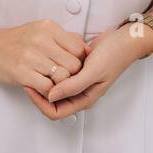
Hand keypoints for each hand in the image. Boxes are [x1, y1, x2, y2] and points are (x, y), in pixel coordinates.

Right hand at [0, 20, 89, 97]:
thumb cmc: (17, 41)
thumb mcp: (41, 30)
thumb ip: (63, 39)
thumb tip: (86, 50)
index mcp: (48, 28)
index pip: (78, 48)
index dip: (79, 61)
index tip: (72, 66)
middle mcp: (41, 40)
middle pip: (73, 65)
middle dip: (72, 75)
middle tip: (64, 78)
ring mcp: (30, 56)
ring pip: (62, 77)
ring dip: (60, 85)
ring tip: (53, 83)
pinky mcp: (21, 72)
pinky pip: (47, 87)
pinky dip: (49, 92)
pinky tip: (43, 88)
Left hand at [23, 23, 152, 120]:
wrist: (124, 39)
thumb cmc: (114, 56)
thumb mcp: (93, 71)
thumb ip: (72, 86)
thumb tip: (50, 96)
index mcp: (84, 99)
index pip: (55, 112)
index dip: (40, 103)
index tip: (30, 87)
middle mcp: (79, 93)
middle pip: (52, 102)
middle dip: (39, 92)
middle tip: (28, 76)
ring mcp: (77, 81)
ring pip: (54, 87)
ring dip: (44, 80)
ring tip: (35, 67)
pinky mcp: (76, 70)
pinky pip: (58, 75)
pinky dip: (51, 70)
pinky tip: (46, 59)